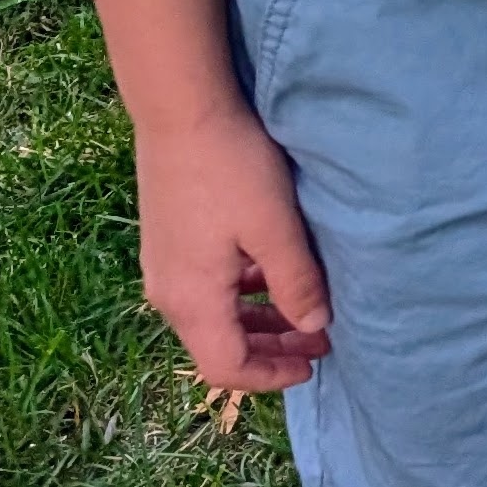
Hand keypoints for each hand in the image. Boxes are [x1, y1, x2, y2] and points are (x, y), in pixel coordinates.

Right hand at [137, 106, 330, 390]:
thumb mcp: (275, 228)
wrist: (181, 112)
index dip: (271, 375)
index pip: (226, 367)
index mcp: (191, 300)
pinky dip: (242, 292)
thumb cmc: (232, 168)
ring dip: (260, 319)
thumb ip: (296, 282)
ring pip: (215, 315)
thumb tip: (316, 325)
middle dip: (273, 348)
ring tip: (306, 307)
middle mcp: (169, 293)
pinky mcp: (169, 242)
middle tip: (322, 336)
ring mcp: (164, 266)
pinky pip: (207, 286)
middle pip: (220, 344)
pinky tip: (272, 270)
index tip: (313, 364)